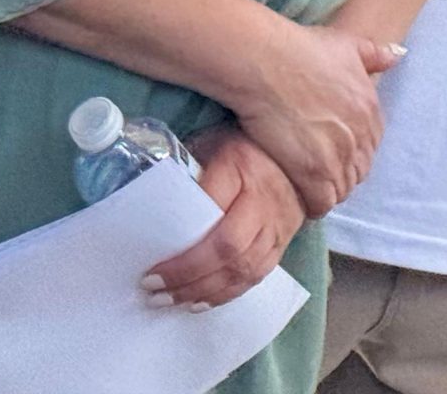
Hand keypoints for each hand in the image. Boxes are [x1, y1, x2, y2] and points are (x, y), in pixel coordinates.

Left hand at [144, 125, 306, 310]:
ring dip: (203, 291)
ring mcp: (277, 223)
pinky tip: (200, 302)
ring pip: (243, 267)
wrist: (297, 155)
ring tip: (170, 301)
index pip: (209, 207)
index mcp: (240, 165)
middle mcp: (263, 198)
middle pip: (228, 246)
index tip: (150, 265)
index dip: (183, 243)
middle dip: (188, 275)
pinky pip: (256, 275)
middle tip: (153, 290)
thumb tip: (148, 203)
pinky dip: (226, 294)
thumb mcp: (211, 144)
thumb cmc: (242, 148)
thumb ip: (187, 169)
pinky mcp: (283, 242)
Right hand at [233, 25, 403, 218]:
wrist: (269, 63)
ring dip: (329, 189)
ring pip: (343, 188)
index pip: (371, 144)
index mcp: (370, 108)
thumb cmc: (303, 49)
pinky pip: (323, 202)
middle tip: (320, 172)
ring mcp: (339, 156)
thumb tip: (399, 56)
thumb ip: (375, 54)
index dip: (353, 150)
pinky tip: (302, 197)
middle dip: (343, 172)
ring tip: (310, 186)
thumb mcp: (348, 44)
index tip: (335, 151)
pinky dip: (315, 204)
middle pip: (359, 169)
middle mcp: (360, 135)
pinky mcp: (314, 173)